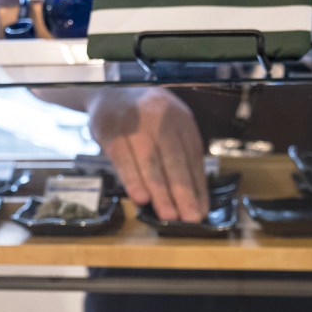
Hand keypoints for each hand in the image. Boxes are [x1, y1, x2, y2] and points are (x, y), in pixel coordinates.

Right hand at [87, 87, 207, 221]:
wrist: (111, 92)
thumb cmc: (144, 119)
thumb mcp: (168, 129)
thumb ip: (180, 157)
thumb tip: (194, 198)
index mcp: (181, 119)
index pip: (192, 157)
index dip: (198, 186)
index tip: (201, 211)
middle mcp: (161, 117)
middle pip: (174, 159)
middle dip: (183, 192)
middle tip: (189, 218)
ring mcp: (135, 122)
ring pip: (150, 161)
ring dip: (161, 191)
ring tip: (168, 215)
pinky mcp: (110, 130)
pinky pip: (123, 159)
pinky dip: (133, 180)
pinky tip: (141, 199)